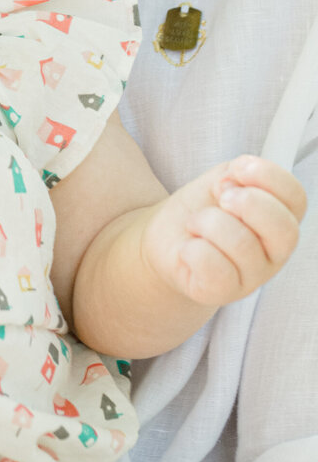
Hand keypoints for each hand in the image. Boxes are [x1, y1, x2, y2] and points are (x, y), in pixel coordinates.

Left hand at [143, 154, 305, 304]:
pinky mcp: (222, 292)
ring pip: (242, 244)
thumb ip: (237, 173)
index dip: (268, 176)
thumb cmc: (202, 209)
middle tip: (221, 198)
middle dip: (247, 202)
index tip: (237, 169)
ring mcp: (252, 277)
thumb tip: (238, 176)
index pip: (296, 198)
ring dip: (207, 222)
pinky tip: (189, 247)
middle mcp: (274, 252)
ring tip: (195, 222)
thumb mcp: (222, 180)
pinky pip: (213, 267)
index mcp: (281, 219)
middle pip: (284, 229)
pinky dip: (192, 248)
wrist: (166, 239)